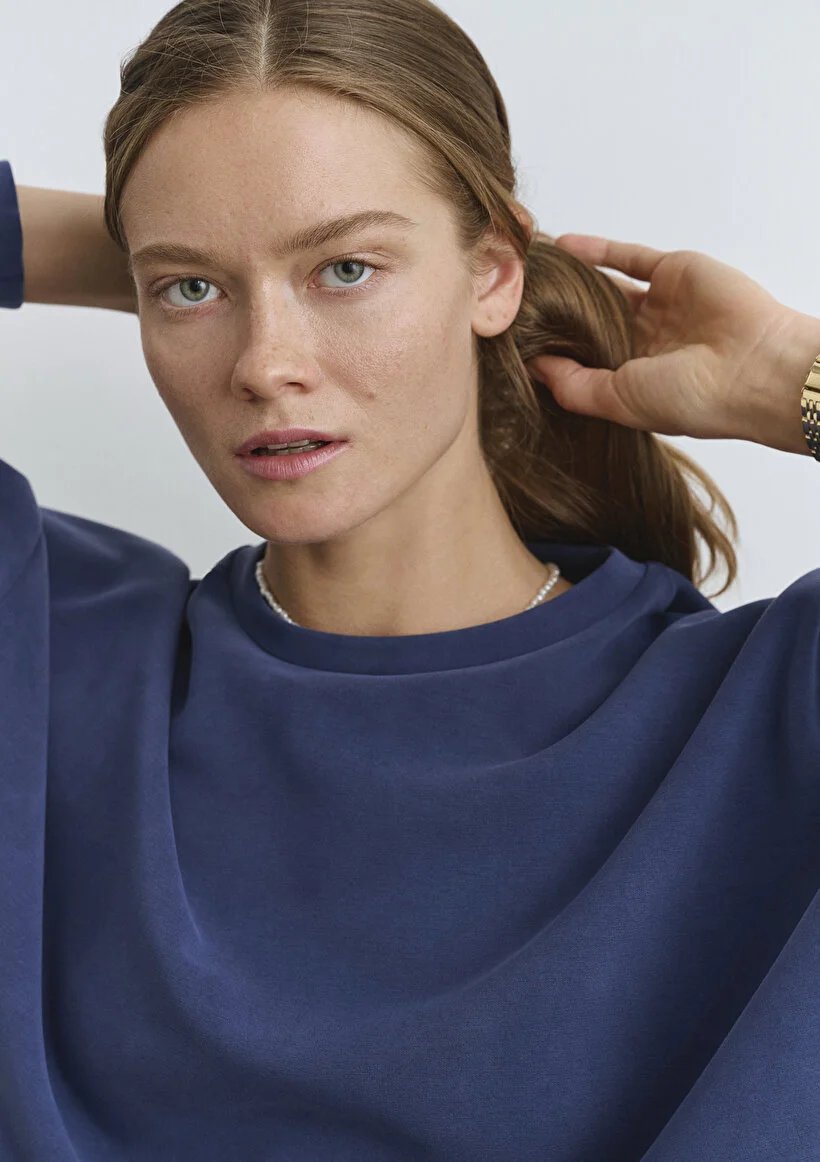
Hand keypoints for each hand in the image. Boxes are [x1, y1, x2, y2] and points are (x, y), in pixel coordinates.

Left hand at [526, 234, 813, 450]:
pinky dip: (597, 250)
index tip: (509, 342)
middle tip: (513, 300)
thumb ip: (573, 386)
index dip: (548, 352)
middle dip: (555, 314)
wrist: (754, 366)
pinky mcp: (673, 272)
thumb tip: (530, 368)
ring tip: (532, 271)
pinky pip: (628, 257)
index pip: (581, 362)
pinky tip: (562, 245)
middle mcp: (644, 344)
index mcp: (632, 380)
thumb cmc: (692, 397)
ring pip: (604, 287)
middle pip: (589, 322)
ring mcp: (660, 307)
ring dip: (572, 280)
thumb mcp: (619, 402)